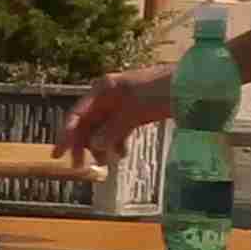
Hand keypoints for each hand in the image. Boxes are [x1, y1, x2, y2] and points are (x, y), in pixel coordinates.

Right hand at [57, 67, 174, 165]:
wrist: (191, 84)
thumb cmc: (159, 91)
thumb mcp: (133, 111)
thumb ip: (112, 130)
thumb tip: (95, 147)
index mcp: (103, 90)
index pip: (77, 114)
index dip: (67, 135)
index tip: (59, 154)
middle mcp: (109, 97)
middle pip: (88, 123)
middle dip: (83, 144)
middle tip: (79, 165)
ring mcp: (122, 105)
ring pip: (103, 129)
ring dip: (101, 146)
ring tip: (105, 162)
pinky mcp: (135, 113)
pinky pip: (119, 130)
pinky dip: (117, 142)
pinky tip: (121, 153)